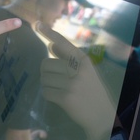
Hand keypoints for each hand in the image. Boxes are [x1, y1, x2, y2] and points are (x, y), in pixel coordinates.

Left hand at [37, 22, 114, 139]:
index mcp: (84, 60)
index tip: (37, 24)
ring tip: (60, 89)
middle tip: (56, 80)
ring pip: (44, 78)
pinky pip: (46, 92)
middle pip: (45, 64)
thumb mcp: (85, 71)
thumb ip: (68, 58)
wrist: (102, 116)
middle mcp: (78, 69)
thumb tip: (50, 45)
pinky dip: (49, 95)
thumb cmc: (92, 91)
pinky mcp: (66, 97)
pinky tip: (59, 98)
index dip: (49, 33)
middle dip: (46, 73)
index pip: (63, 43)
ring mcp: (72, 84)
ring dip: (47, 84)